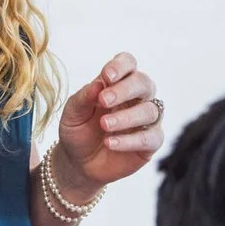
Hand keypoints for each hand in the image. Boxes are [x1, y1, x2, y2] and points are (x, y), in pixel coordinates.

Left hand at [52, 53, 163, 188]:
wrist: (78, 162)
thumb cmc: (78, 130)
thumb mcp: (73, 113)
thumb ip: (84, 97)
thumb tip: (99, 84)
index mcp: (118, 83)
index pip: (128, 63)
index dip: (121, 66)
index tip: (106, 76)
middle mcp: (137, 98)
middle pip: (144, 83)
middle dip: (125, 89)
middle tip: (103, 100)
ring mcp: (146, 120)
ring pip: (150, 111)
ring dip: (126, 117)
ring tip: (104, 125)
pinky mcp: (150, 143)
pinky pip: (151, 137)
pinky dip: (131, 140)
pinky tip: (111, 143)